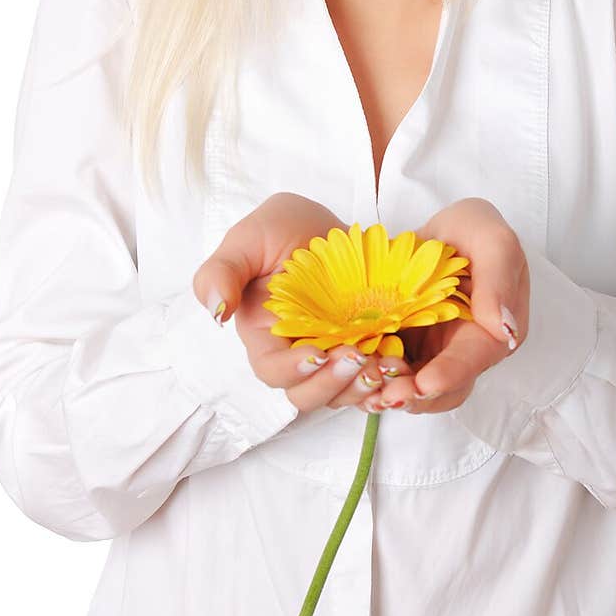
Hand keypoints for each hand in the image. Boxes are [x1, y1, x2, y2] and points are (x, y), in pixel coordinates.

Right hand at [191, 192, 415, 412]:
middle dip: (332, 384)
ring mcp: (336, 352)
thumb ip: (221, 272)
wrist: (330, 223)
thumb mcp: (247, 239)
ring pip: (343, 392)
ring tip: (384, 366)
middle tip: (357, 358)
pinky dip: (389, 380)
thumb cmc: (281, 229)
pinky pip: (375, 377)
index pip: (271, 370)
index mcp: (265, 335)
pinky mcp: (369, 346)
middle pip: (307, 393)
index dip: (292, 370)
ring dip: (362, 387)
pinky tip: (401, 368)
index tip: (316, 351)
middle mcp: (299, 352)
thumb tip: (214, 310)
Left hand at [378, 198, 528, 415]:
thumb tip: (505, 329)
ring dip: (390, 392)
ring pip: (414, 388)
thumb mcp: (490, 239)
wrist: (436, 231)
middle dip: (414, 394)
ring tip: (365, 392)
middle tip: (383, 394)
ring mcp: (433, 354)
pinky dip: (372, 378)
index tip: (424, 383)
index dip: (450, 375)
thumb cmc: (469, 231)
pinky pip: (389, 373)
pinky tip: (351, 374)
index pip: (474, 361)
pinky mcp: (404, 350)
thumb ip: (498, 278)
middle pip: (444, 388)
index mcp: (494, 331)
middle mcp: (465, 352)